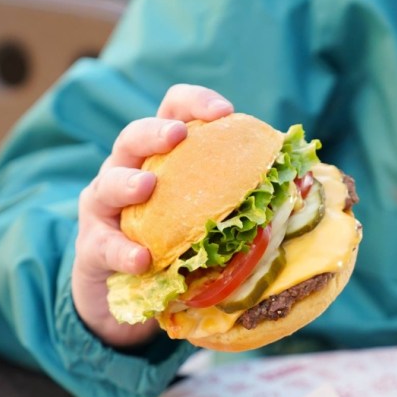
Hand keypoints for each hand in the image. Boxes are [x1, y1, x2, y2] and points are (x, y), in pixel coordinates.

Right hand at [71, 84, 233, 347]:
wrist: (122, 293)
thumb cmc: (176, 247)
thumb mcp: (207, 220)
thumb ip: (240, 206)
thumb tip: (304, 201)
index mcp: (162, 157)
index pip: (173, 112)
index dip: (195, 103)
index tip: (224, 112)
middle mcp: (127, 170)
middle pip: (134, 137)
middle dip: (156, 131)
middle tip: (179, 136)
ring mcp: (105, 207)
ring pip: (108, 183)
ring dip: (127, 182)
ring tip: (147, 186)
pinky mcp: (93, 246)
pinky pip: (104, 245)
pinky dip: (123, 251)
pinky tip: (141, 260)